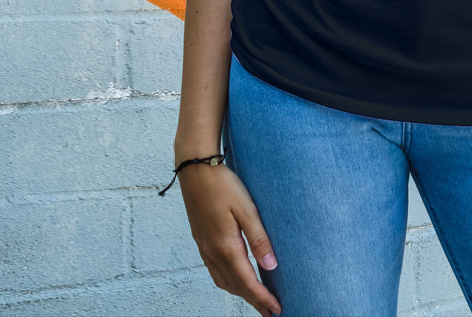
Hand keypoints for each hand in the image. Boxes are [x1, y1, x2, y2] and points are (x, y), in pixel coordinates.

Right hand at [178, 161, 282, 316]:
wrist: (195, 169)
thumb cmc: (223, 184)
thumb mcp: (246, 208)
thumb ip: (259, 238)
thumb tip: (270, 266)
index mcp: (225, 246)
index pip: (247, 282)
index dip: (262, 298)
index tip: (276, 309)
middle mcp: (212, 252)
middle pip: (235, 286)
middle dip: (253, 301)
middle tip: (270, 311)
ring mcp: (204, 247)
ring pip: (223, 281)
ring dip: (240, 293)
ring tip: (256, 298)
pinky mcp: (201, 240)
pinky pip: (215, 271)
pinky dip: (228, 281)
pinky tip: (235, 277)